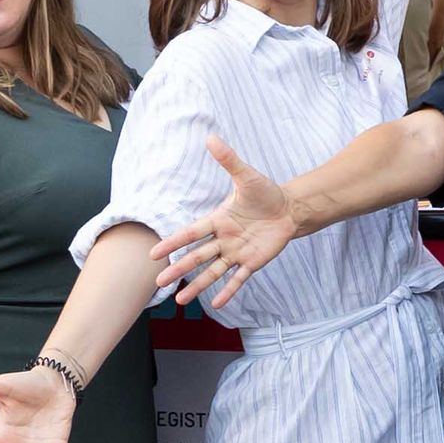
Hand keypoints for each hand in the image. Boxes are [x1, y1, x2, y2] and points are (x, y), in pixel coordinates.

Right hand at [151, 136, 300, 313]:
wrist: (289, 208)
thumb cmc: (265, 193)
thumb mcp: (247, 176)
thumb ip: (229, 160)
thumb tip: (211, 138)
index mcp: (218, 220)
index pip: (190, 233)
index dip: (173, 243)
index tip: (154, 254)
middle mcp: (223, 239)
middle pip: (197, 257)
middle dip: (178, 269)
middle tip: (159, 282)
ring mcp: (237, 252)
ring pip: (213, 272)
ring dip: (197, 285)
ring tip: (181, 301)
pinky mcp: (252, 262)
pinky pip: (238, 279)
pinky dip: (228, 290)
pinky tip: (217, 304)